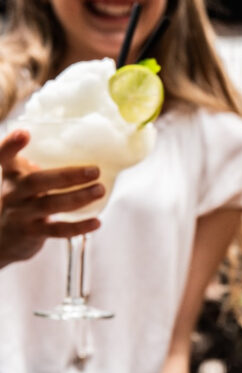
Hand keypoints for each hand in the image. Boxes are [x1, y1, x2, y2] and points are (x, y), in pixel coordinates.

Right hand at [0, 130, 103, 268]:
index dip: (11, 146)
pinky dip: (79, 226)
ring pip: (50, 204)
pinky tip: (97, 221)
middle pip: (37, 181)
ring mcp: (21, 214)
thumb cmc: (23, 202)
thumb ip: (45, 169)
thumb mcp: (24, 182)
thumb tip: (91, 155)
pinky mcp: (31, 233)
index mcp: (12, 175)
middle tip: (95, 171)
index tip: (25, 133)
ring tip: (100, 190)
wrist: (3, 239)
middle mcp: (12, 193)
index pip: (4, 157)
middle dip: (68, 176)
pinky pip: (57, 230)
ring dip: (79, 197)